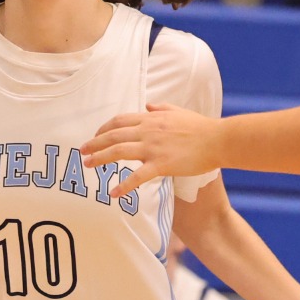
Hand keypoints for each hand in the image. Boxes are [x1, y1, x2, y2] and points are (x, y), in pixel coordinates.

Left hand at [83, 104, 222, 198]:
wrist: (218, 140)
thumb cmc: (201, 127)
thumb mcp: (179, 112)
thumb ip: (161, 108)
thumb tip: (148, 105)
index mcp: (151, 118)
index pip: (120, 120)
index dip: (104, 128)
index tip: (95, 136)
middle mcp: (148, 131)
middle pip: (114, 135)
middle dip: (95, 143)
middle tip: (82, 151)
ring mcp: (154, 148)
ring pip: (119, 151)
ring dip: (100, 158)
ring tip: (88, 165)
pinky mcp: (162, 165)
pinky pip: (138, 177)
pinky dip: (124, 186)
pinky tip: (114, 194)